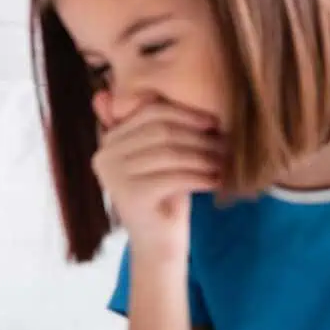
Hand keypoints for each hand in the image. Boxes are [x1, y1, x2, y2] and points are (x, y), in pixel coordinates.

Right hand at [91, 99, 224, 261]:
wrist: (159, 241)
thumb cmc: (167, 193)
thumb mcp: (164, 156)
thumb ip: (163, 126)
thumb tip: (184, 88)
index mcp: (110, 139)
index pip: (151, 112)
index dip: (186, 114)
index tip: (213, 122)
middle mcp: (104, 155)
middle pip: (162, 131)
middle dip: (198, 136)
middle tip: (225, 143)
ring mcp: (113, 176)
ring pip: (171, 153)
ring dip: (204, 156)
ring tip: (224, 161)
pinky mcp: (129, 195)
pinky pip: (174, 176)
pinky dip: (200, 176)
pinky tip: (216, 180)